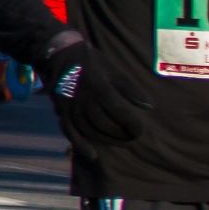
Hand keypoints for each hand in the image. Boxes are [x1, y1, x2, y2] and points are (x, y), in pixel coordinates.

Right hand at [39, 37, 151, 164]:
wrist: (59, 53)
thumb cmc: (92, 62)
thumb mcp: (113, 69)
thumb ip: (130, 88)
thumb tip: (149, 106)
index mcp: (98, 86)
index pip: (118, 111)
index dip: (131, 124)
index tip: (141, 130)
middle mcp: (82, 98)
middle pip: (103, 123)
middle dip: (121, 134)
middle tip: (133, 138)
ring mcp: (70, 105)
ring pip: (88, 129)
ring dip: (106, 140)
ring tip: (121, 143)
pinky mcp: (61, 110)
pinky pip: (69, 131)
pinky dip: (80, 145)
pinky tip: (93, 156)